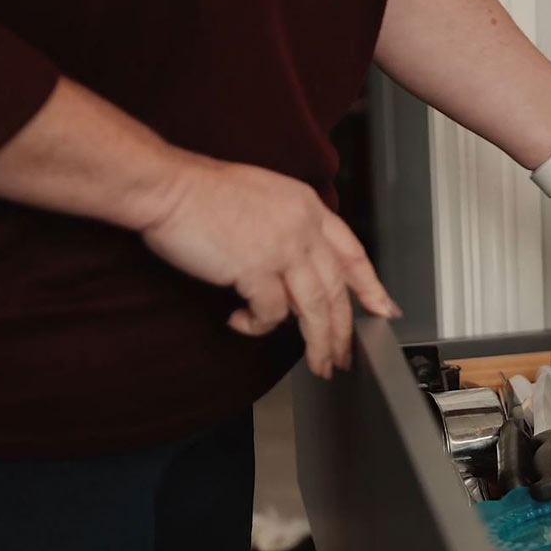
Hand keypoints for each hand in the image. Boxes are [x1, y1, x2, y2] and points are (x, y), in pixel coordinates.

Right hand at [139, 156, 400, 377]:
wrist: (167, 186)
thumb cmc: (202, 193)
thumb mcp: (264, 199)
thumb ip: (288, 230)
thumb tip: (295, 273)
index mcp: (307, 208)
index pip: (353, 253)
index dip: (371, 285)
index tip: (384, 308)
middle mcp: (303, 227)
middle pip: (337, 290)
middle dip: (344, 330)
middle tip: (346, 355)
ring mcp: (283, 248)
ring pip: (315, 309)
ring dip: (318, 343)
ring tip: (319, 365)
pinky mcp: (256, 269)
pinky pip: (270, 314)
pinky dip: (258, 326)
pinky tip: (242, 324)